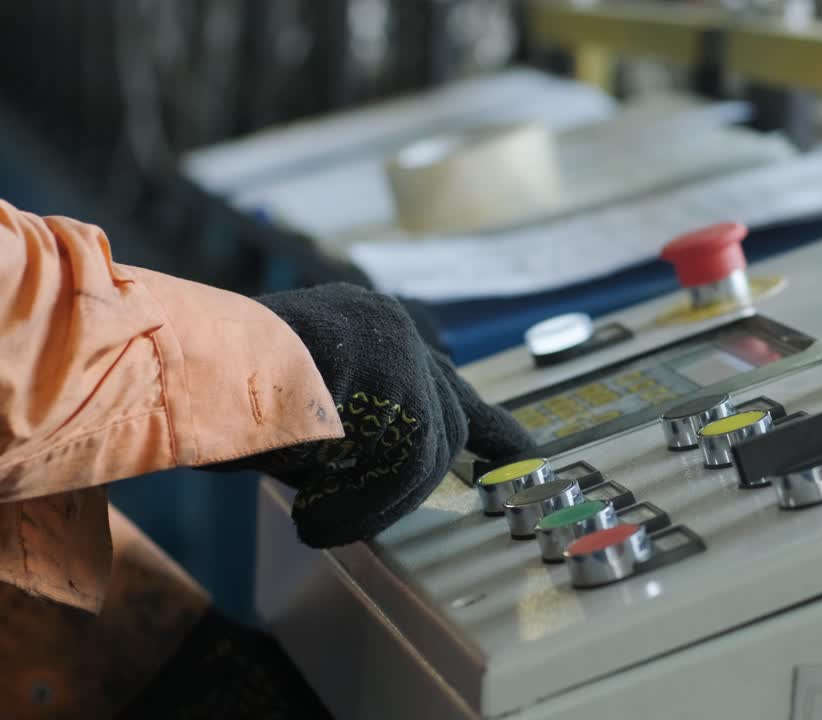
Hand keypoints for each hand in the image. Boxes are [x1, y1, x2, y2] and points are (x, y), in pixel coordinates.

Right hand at [214, 284, 532, 547]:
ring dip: (371, 503)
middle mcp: (394, 329)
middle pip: (443, 431)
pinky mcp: (389, 364)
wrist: (170, 369)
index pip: (452, 389)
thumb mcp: (308, 424)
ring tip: (313, 517)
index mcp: (375, 337)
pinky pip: (403, 459)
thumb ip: (360, 439)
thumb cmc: (220, 402)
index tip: (529, 459)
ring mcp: (394, 342)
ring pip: (425, 452)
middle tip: (338, 514)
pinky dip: (359, 504)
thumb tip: (397, 484)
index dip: (494, 431)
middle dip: (404, 487)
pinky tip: (311, 513)